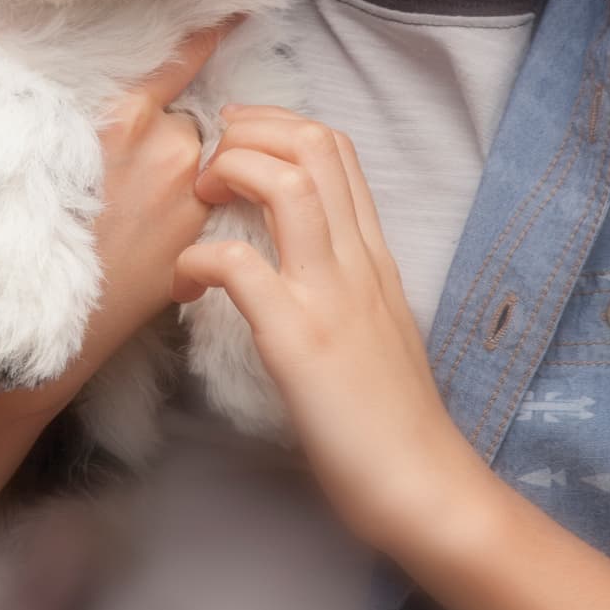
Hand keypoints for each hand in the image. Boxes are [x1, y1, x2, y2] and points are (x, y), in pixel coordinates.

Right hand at [44, 24, 230, 399]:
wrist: (42, 319)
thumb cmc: (35, 228)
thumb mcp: (53, 151)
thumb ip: (101, 119)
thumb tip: (126, 99)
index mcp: (123, 118)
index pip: (181, 60)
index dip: (213, 32)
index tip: (241, 7)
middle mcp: (167, 148)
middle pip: (188, 118)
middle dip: (169, 136)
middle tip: (129, 174)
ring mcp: (191, 194)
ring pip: (200, 163)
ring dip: (181, 177)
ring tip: (134, 213)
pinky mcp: (200, 235)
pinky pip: (204, 206)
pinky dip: (185, 214)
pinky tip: (147, 238)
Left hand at [174, 106, 489, 557]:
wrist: (423, 486)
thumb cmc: (392, 419)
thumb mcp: (376, 326)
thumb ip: (344, 281)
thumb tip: (299, 255)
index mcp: (374, 256)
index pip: (335, 149)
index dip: (277, 124)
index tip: (236, 140)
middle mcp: (358, 261)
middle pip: (313, 145)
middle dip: (250, 129)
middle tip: (208, 161)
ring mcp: (332, 296)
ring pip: (287, 183)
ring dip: (230, 171)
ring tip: (197, 202)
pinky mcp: (301, 341)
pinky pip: (242, 266)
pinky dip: (201, 257)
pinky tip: (186, 282)